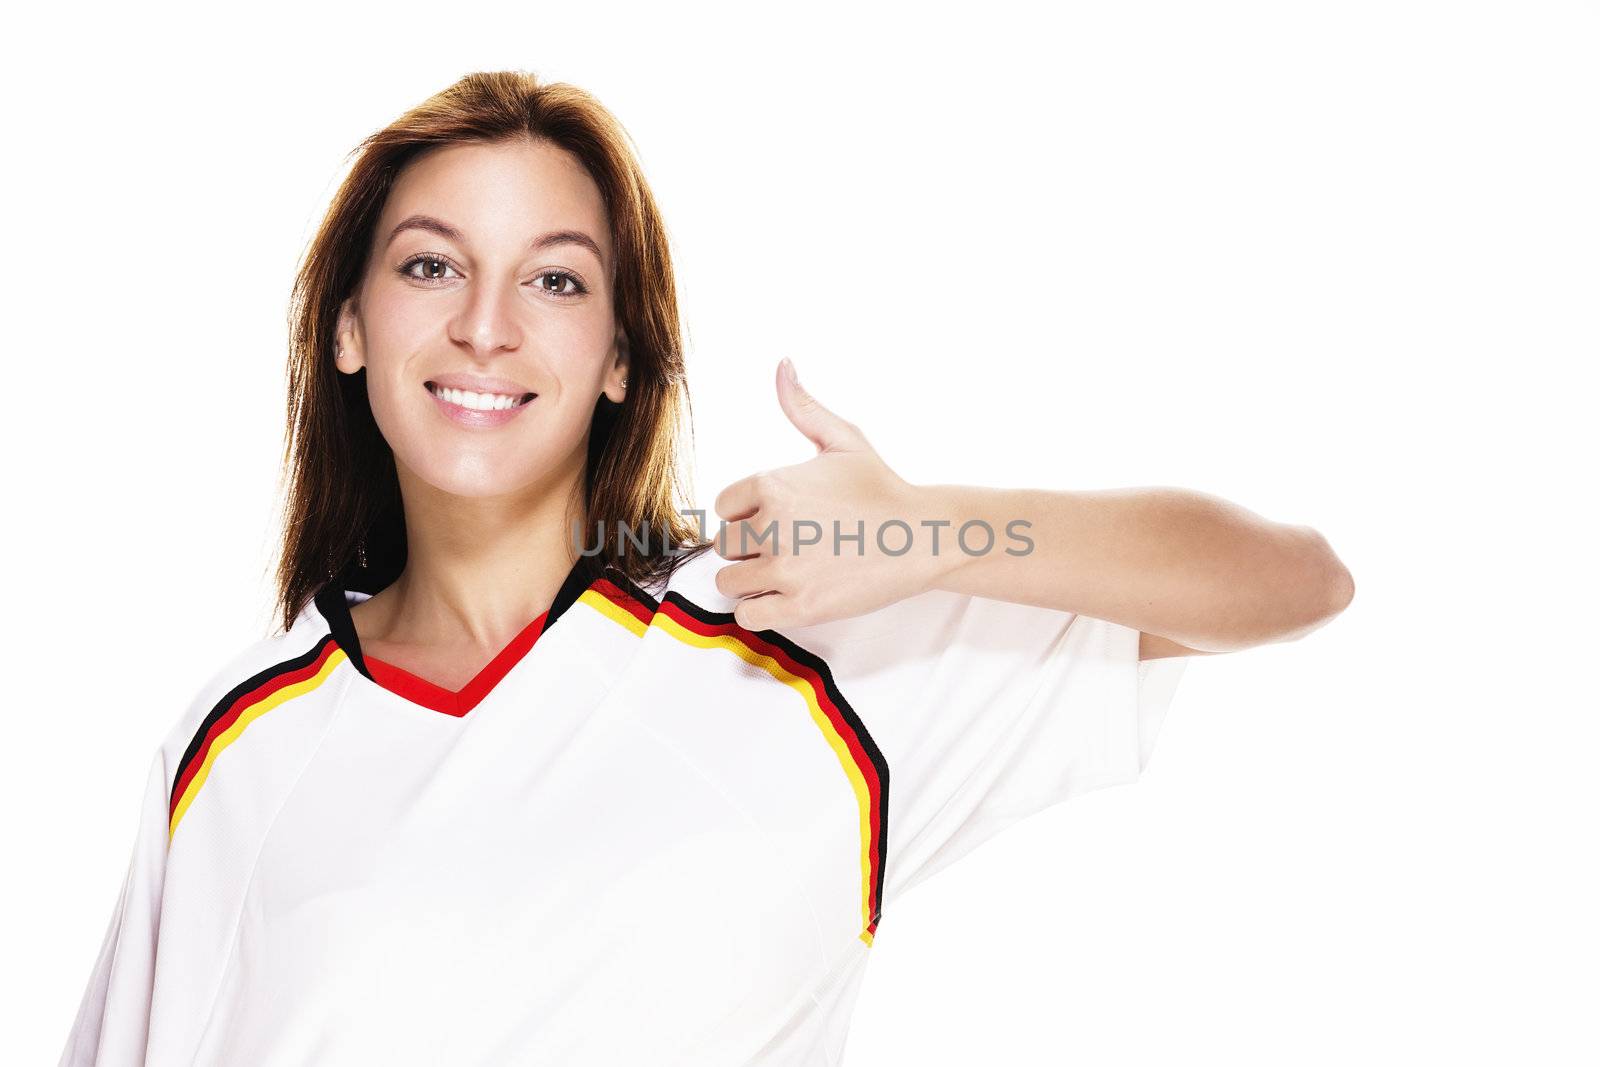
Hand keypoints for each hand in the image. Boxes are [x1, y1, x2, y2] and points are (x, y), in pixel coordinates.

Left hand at [711, 359, 951, 631]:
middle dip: (750, 546)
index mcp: (773, 484)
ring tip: (788, 572)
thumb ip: (804, 407)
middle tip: (787, 546)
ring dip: (753, 580)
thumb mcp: (844, 440)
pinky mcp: (800, 607)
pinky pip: (748, 615)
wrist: (924, 536)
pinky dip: (760, 610)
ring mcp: (785, 569)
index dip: (747, 513)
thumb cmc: (882, 488)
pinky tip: (786, 597)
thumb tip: (782, 364)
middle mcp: (772, 526)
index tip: (777, 518)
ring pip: (731, 581)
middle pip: (726, 545)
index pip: (724, 506)